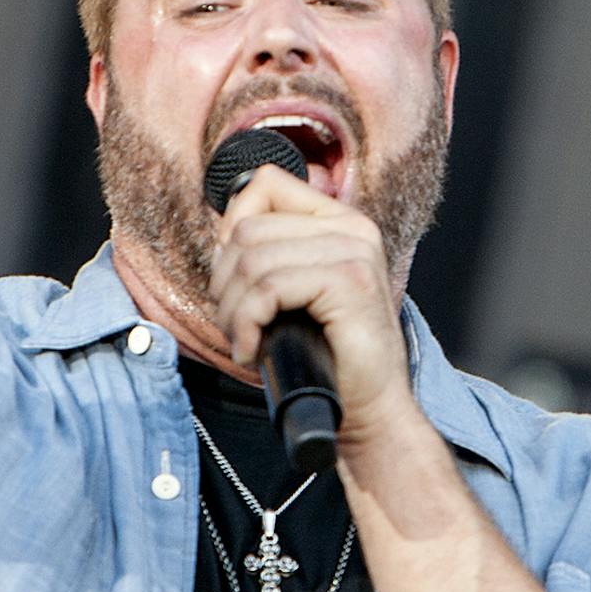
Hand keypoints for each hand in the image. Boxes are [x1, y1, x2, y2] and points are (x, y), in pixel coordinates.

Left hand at [208, 165, 414, 431]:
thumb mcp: (293, 292)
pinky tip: (253, 349)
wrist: (368, 407)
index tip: (233, 277)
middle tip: (235, 323)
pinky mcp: (349, 283)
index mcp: (340, 221)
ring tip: (244, 339)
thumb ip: (270, 254)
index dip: (231, 226)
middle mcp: (352, 228)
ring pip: (253, 260)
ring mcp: (354, 253)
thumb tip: (222, 235)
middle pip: (250, 228)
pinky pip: (269, 288)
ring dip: (233, 309)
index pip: (266, 184)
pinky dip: (248, 322)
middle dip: (224, 281)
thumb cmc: (325, 355)